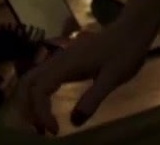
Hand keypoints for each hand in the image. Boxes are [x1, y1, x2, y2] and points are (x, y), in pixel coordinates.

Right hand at [15, 22, 152, 134]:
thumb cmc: (125, 51)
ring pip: (33, 79)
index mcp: (67, 63)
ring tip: (42, 125)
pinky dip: (39, 96)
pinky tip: (50, 109)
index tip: (54, 131)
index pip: (39, 89)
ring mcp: (62, 59)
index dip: (41, 112)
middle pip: (27, 82)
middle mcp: (59, 59)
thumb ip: (93, 98)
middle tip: (40, 130)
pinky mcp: (67, 62)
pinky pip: (44, 78)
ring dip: (31, 102)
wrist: (132, 29)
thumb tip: (73, 122)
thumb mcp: (113, 77)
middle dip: (27, 108)